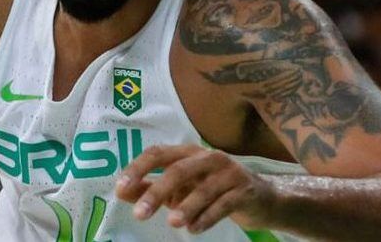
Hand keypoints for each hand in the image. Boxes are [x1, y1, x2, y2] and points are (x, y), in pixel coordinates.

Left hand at [115, 144, 273, 233]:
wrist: (260, 198)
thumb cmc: (211, 190)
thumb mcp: (179, 188)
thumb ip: (150, 187)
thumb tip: (120, 191)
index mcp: (187, 152)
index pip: (158, 153)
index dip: (138, 168)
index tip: (120, 187)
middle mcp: (207, 157)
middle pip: (178, 170)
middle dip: (157, 192)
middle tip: (140, 214)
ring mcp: (228, 172)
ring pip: (203, 189)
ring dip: (186, 206)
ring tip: (172, 222)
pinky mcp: (244, 190)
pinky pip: (224, 204)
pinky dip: (207, 217)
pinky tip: (194, 229)